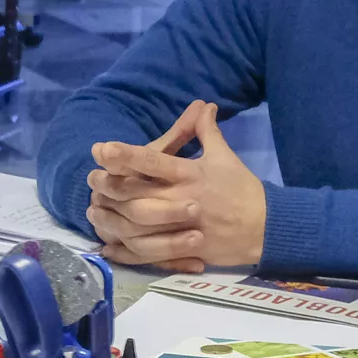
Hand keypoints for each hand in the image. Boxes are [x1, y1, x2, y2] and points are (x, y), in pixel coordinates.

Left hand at [83, 101, 267, 270]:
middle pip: (137, 193)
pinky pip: (148, 252)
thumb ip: (206, 132)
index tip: (100, 148)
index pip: (153, 161)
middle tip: (90, 178)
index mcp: (190, 174)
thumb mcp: (225, 157)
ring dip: (111, 217)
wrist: (267, 227)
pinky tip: (107, 244)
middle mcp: (181, 199)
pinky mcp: (182, 249)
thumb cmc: (242, 189)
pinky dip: (126, 250)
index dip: (125, 155)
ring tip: (92, 208)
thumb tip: (203, 105)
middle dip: (110, 186)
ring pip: (137, 224)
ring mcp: (180, 227)